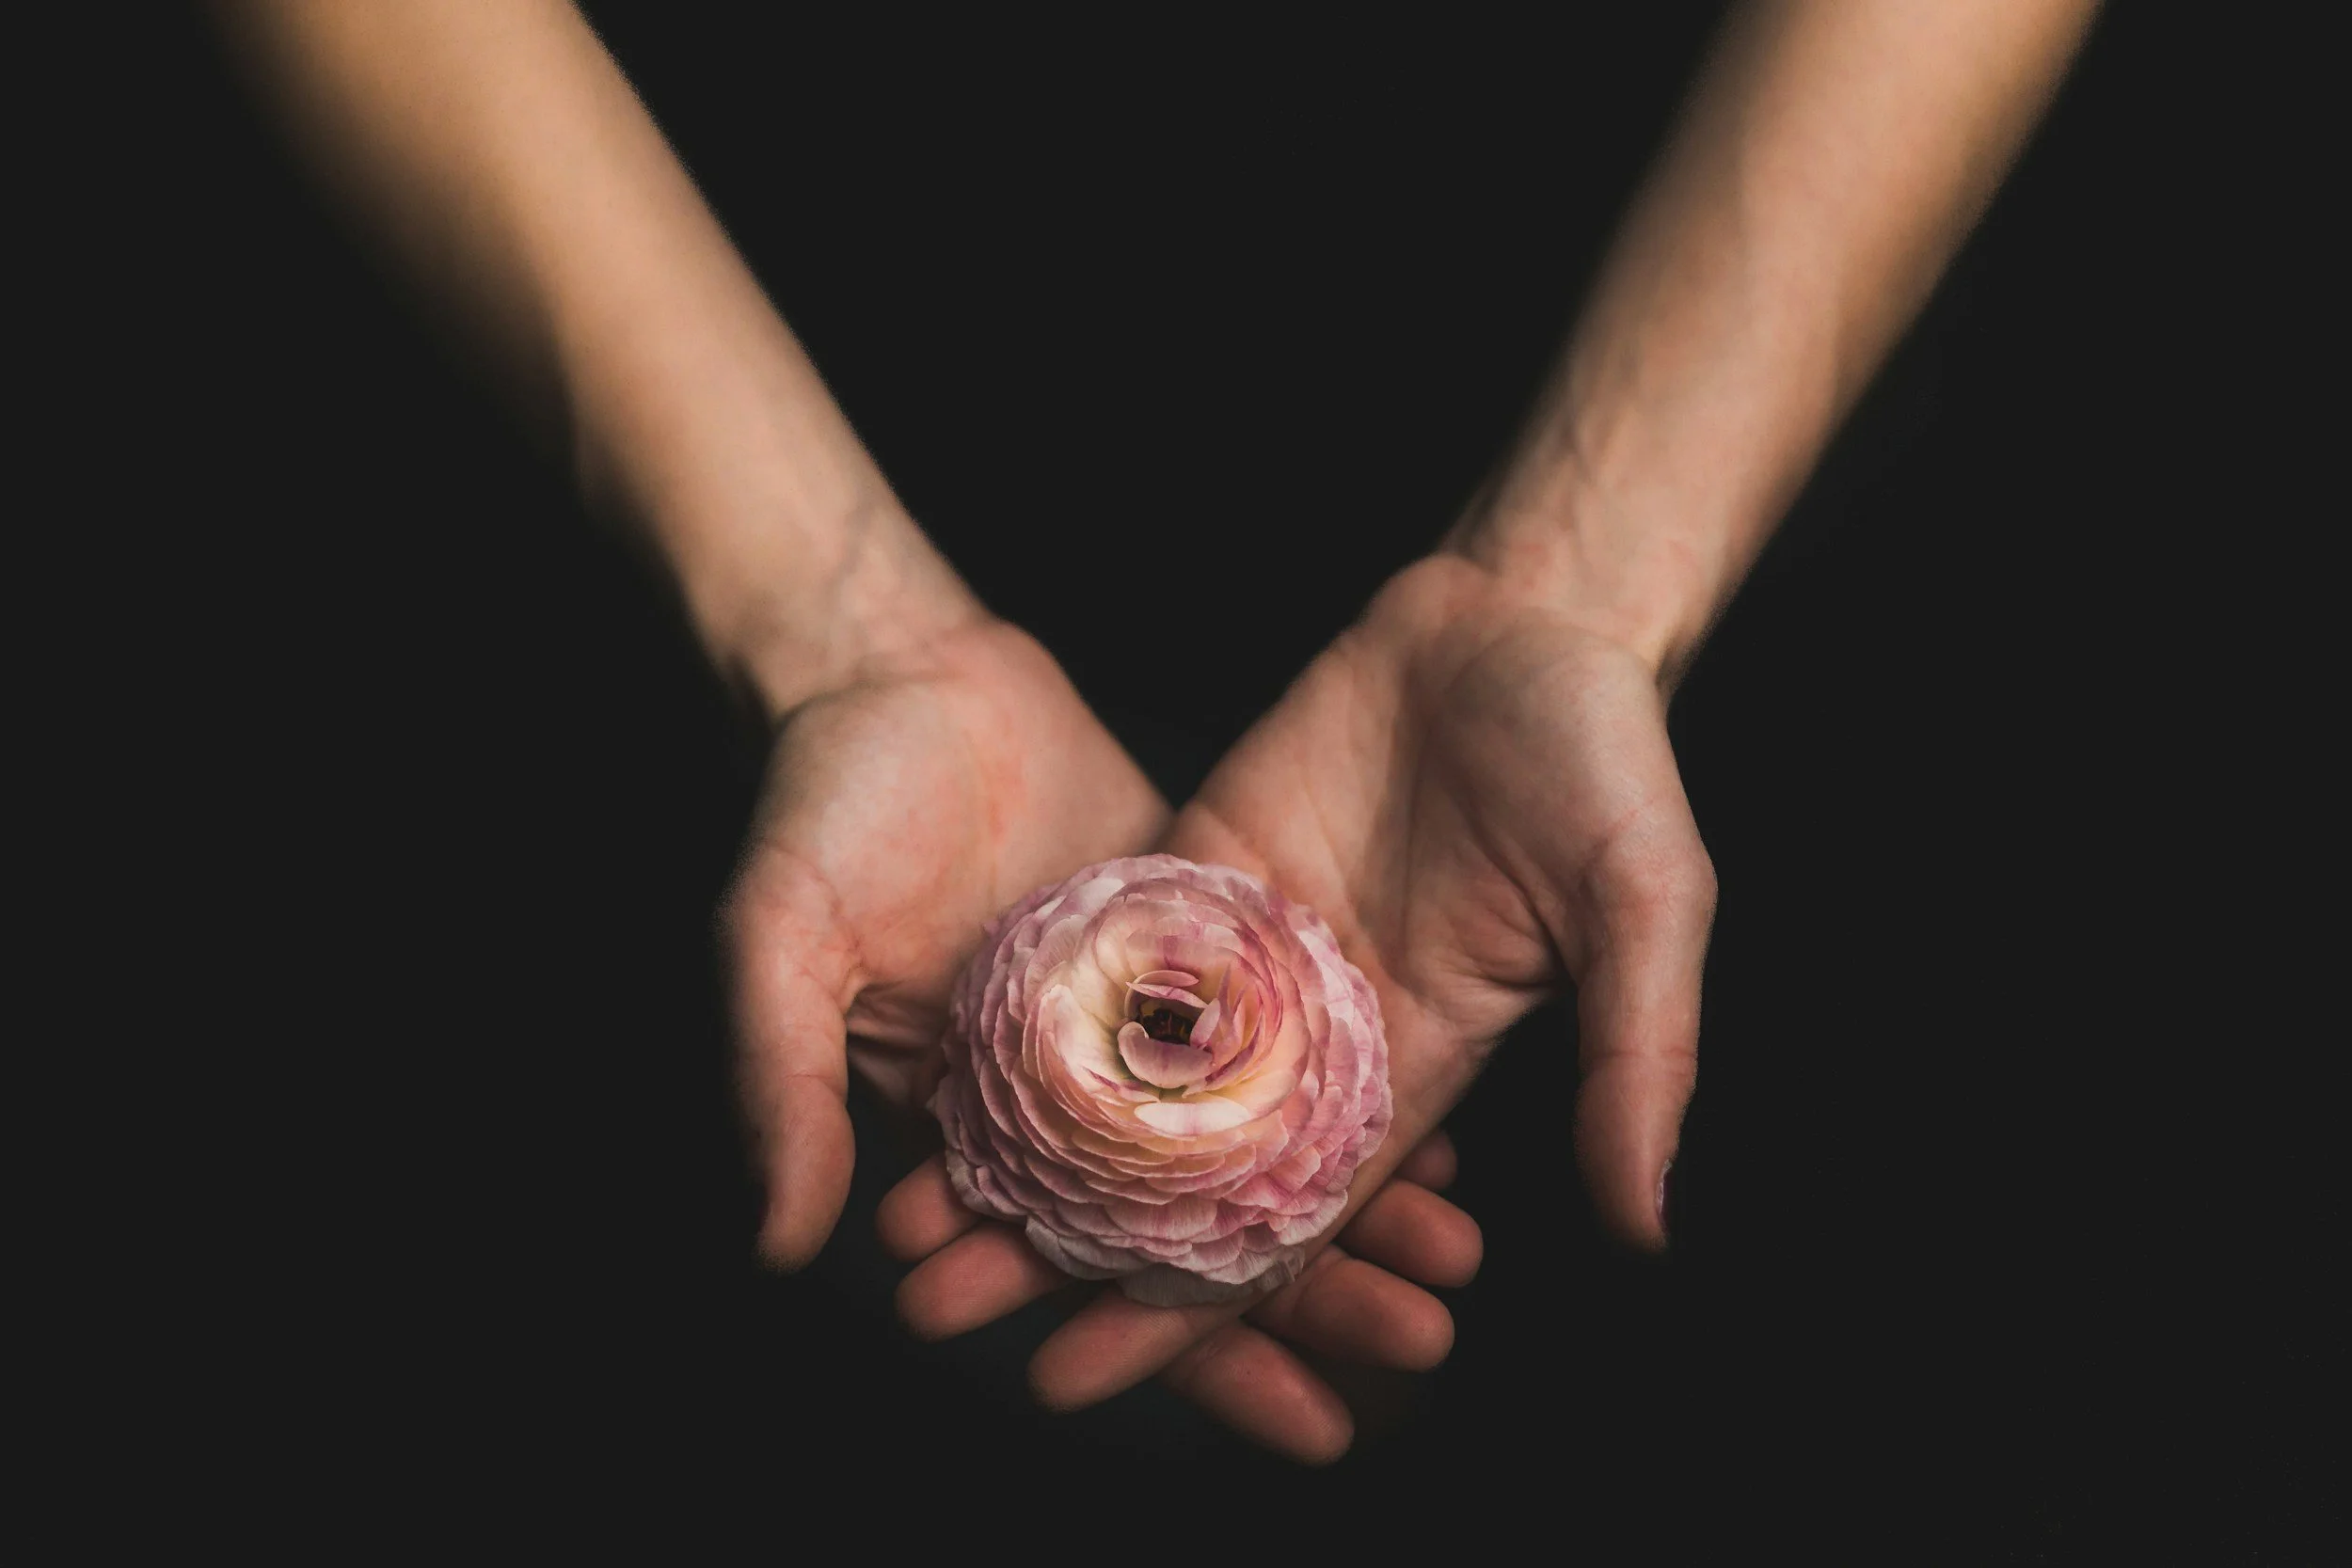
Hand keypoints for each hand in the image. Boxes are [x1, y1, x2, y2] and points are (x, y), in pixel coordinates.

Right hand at [728, 609, 1484, 1458]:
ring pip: (1260, 1145)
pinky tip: (1446, 1133)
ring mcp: (1140, 1021)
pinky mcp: (1196, 938)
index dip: (1187, 1356)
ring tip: (1453, 1264)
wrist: (899, 664)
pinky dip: (1355, 1088)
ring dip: (1354, 1210)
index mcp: (977, 1129)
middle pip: (1202, 1232)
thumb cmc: (819, 803)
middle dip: (1313, 1304)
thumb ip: (778, 1082)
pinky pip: (1287, 1032)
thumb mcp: (777, 938)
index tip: (1307, 1423)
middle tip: (1417, 1347)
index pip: (1088, 1276)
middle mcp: (1071, 1095)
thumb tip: (777, 1246)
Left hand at [885, 551, 1715, 1423]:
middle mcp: (1313, 1029)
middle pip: (1170, 1166)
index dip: (1181, 1308)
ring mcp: (1247, 947)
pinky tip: (940, 1058)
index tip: (1072, 1376)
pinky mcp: (1199, 864)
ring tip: (908, 1210)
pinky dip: (1028, 1007)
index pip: (1280, 1220)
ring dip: (1020, 1139)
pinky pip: (1105, 945)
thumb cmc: (1604, 758)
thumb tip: (1646, 1224)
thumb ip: (1636, 1056)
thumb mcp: (1646, 906)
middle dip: (1063, 1243)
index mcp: (1410, 1065)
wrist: (1520, 616)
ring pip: (1116, 1068)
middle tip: (936, 1307)